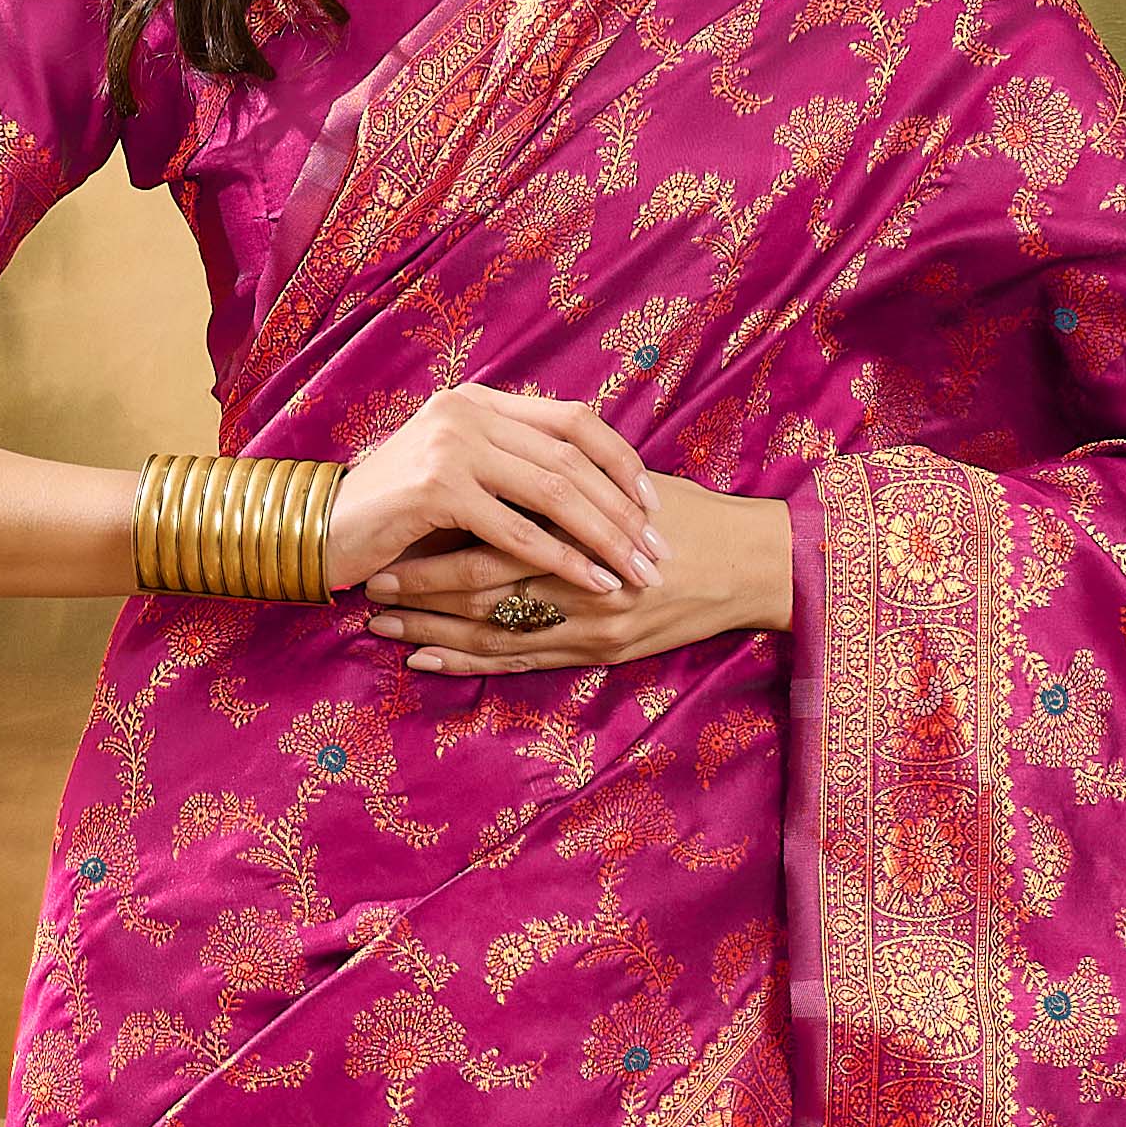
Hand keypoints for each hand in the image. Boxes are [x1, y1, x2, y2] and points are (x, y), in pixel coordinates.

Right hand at [327, 384, 663, 611]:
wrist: (317, 529)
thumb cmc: (392, 515)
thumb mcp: (457, 476)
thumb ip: (508, 468)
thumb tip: (587, 492)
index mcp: (480, 401)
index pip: (573, 420)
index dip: (621, 462)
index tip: (654, 506)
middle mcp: (468, 412)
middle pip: (573, 457)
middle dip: (624, 509)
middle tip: (660, 551)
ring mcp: (451, 446)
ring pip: (554, 491)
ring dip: (604, 537)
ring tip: (637, 572)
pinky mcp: (436, 489)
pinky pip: (517, 530)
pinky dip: (561, 560)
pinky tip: (591, 583)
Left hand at [366, 472, 790, 673]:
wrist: (755, 564)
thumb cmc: (693, 517)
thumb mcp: (631, 484)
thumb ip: (570, 482)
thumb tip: (505, 465)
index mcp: (581, 528)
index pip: (491, 535)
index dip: (435, 541)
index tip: (389, 535)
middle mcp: (580, 581)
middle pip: (479, 586)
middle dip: (420, 586)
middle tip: (370, 582)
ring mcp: (588, 624)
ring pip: (490, 631)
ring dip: (431, 628)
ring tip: (382, 626)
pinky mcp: (597, 653)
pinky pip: (520, 661)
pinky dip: (469, 661)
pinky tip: (428, 659)